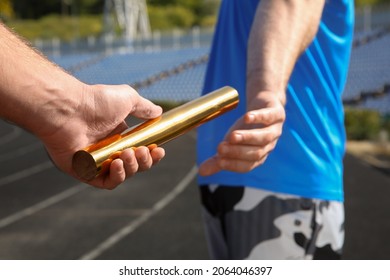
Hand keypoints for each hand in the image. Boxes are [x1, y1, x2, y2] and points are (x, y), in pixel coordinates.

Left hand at [40, 84, 164, 188]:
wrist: (69, 109)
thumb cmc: (96, 102)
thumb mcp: (128, 98)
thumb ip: (144, 107)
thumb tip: (159, 112)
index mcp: (120, 136)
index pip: (141, 151)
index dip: (153, 154)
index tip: (160, 150)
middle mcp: (109, 150)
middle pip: (135, 165)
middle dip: (144, 161)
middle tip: (141, 150)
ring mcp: (97, 162)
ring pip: (123, 174)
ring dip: (132, 167)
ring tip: (127, 153)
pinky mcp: (85, 172)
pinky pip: (105, 182)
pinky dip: (116, 177)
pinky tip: (117, 164)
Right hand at [199, 91, 284, 175]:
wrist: (263, 105)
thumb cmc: (246, 128)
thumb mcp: (230, 144)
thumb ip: (218, 158)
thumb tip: (201, 172)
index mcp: (257, 157)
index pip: (247, 166)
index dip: (233, 164)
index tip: (219, 161)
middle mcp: (268, 146)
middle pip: (255, 153)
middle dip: (238, 152)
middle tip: (220, 148)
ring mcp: (275, 130)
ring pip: (264, 137)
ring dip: (247, 138)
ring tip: (232, 136)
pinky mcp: (277, 114)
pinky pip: (269, 117)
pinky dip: (259, 118)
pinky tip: (247, 117)